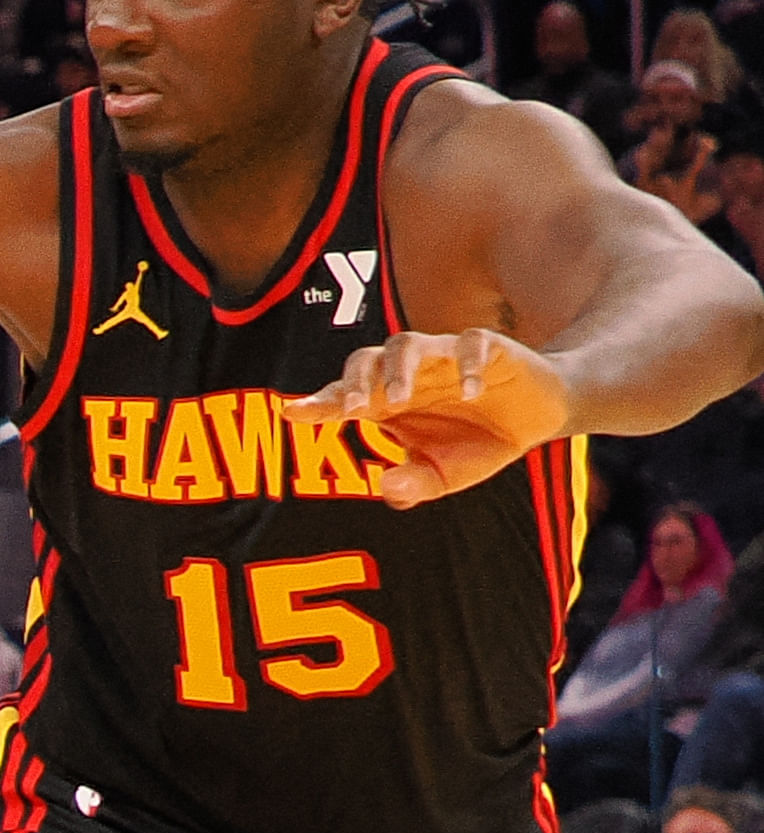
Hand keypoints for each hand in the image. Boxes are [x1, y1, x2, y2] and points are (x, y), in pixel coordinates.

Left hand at [292, 328, 573, 505]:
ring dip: (399, 370)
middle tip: (351, 411)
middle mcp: (409, 374)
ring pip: (407, 343)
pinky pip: (471, 343)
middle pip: (366, 360)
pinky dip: (467, 364)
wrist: (539, 416)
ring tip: (398, 400)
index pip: (344, 396)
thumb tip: (386, 490)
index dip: (318, 403)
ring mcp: (445, 357)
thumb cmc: (479, 441)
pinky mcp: (489, 348)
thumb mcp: (445, 475)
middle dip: (354, 383)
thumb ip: (414, 485)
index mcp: (388, 402)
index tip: (293, 413)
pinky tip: (470, 392)